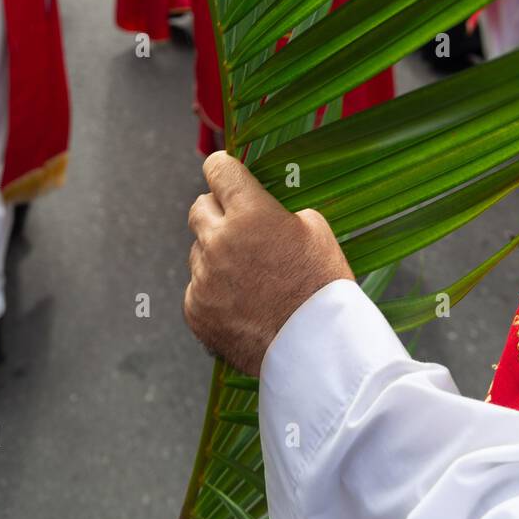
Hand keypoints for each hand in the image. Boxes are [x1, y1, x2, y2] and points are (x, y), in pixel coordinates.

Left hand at [184, 152, 353, 376]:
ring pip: (198, 252)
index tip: (222, 171)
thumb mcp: (316, 230)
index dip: (222, 169)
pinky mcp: (196, 310)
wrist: (316, 349)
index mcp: (250, 213)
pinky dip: (213, 292)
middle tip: (237, 227)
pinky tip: (241, 304)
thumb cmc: (322, 287)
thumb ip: (279, 212)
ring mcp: (204, 278)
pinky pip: (196, 289)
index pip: (219, 170)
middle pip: (198, 209)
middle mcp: (219, 241)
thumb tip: (261, 210)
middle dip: (215, 212)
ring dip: (216, 256)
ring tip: (249, 279)